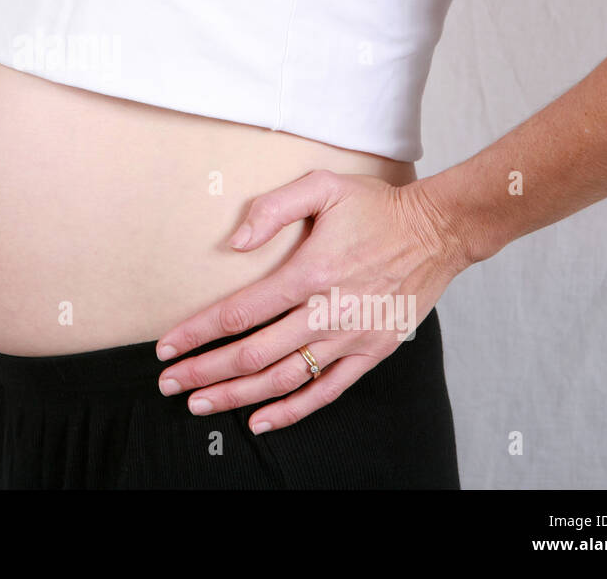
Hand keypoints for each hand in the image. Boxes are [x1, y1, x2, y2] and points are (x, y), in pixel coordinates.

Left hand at [154, 169, 471, 433]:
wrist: (440, 230)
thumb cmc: (377, 206)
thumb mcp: (323, 185)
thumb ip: (273, 209)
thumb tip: (234, 243)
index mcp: (310, 273)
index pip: (240, 312)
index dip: (198, 332)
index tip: (167, 347)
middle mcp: (328, 312)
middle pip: (253, 354)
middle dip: (205, 371)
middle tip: (170, 383)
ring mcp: (351, 337)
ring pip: (284, 379)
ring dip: (237, 395)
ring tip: (201, 404)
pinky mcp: (372, 351)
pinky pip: (327, 391)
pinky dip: (292, 410)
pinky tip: (260, 420)